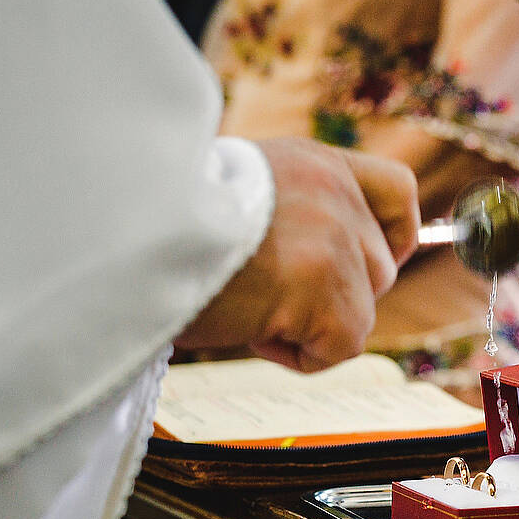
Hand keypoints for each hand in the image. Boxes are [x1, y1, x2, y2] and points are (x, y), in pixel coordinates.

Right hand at [176, 137, 420, 371]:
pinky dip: (300, 356)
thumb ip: (291, 217)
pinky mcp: (325, 282)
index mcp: (312, 163)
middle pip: (380, 270)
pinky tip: (249, 330)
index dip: (397, 237)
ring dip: (309, 328)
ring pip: (361, 312)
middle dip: (333, 299)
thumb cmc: (158, 227)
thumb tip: (316, 269)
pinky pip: (342, 346)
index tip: (370, 267)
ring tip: (246, 308)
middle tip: (263, 296)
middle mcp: (333, 190)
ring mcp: (334, 235)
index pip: (398, 190)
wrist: (121, 234)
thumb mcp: (239, 196)